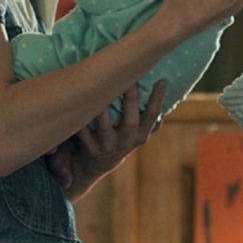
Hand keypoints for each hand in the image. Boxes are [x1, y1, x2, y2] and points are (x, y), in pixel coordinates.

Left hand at [57, 82, 167, 200]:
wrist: (96, 165)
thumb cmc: (121, 139)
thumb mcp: (139, 134)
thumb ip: (152, 118)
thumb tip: (164, 90)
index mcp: (140, 136)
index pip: (152, 116)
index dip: (158, 100)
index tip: (161, 81)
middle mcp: (125, 142)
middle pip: (130, 121)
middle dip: (130, 100)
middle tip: (129, 78)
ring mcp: (107, 146)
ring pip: (103, 126)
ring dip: (102, 108)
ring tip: (100, 85)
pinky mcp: (89, 148)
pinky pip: (83, 131)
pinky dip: (81, 118)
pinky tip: (77, 100)